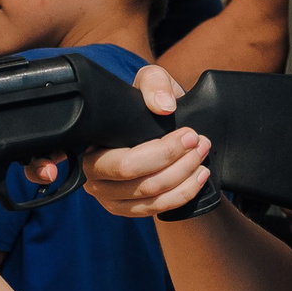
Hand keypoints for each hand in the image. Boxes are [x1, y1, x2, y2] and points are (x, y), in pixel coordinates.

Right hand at [69, 65, 216, 217]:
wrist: (156, 127)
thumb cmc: (147, 104)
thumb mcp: (151, 81)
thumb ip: (154, 83)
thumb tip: (163, 106)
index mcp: (90, 146)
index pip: (123, 162)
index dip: (161, 152)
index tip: (189, 134)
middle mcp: (93, 176)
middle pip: (139, 182)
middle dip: (176, 162)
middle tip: (199, 142)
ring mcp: (108, 196)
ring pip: (151, 197)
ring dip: (184, 176)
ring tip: (202, 154)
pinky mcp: (126, 208)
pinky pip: (156, 209)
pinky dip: (183, 192)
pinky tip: (199, 175)